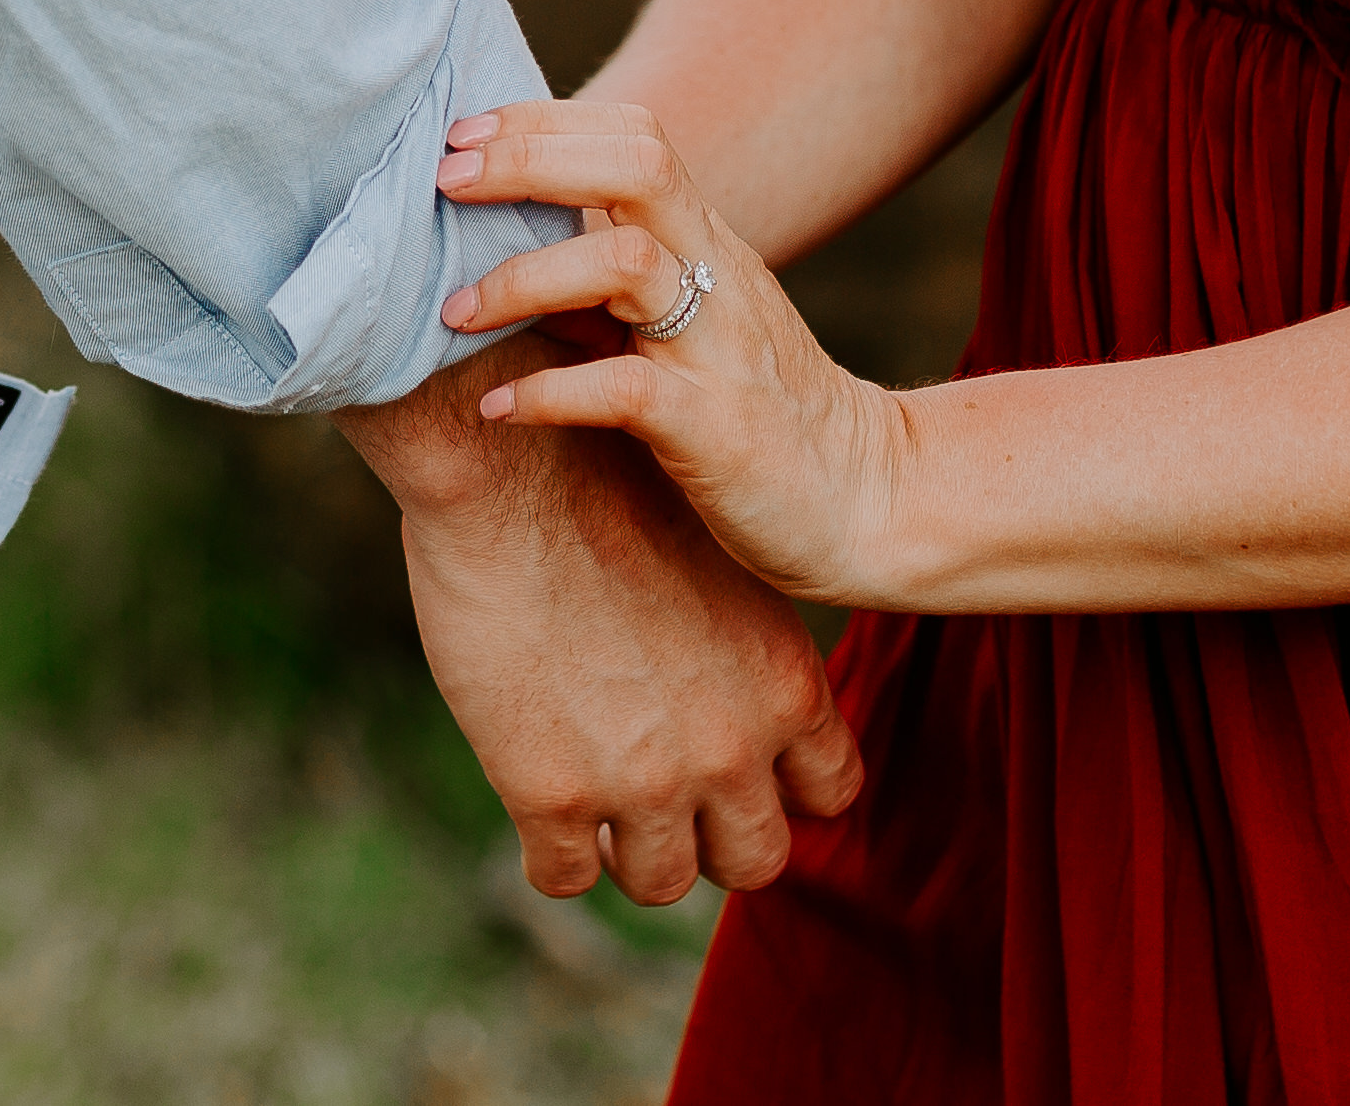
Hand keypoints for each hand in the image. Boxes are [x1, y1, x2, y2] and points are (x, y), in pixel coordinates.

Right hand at [335, 333, 861, 904]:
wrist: (517, 467)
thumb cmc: (611, 487)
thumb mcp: (723, 569)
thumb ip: (742, 648)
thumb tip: (732, 688)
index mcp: (785, 682)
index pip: (832, 790)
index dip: (784, 789)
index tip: (740, 768)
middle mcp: (732, 746)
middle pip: (756, 858)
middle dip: (712, 836)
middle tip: (664, 796)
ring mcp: (645, 781)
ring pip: (662, 882)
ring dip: (629, 849)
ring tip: (595, 797)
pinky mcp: (551, 795)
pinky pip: (564, 876)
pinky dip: (551, 850)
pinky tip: (535, 799)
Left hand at [433, 101, 911, 605]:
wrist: (866, 498)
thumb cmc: (759, 408)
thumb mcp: (694, 318)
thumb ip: (621, 268)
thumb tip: (508, 232)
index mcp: (708, 244)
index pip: (635, 137)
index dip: (541, 123)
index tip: (459, 142)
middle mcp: (719, 278)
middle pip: (637, 167)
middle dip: (528, 162)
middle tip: (445, 188)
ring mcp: (721, 350)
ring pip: (628, 263)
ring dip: (526, 278)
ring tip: (456, 313)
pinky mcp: (718, 429)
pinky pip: (629, 391)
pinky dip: (551, 393)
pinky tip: (500, 411)